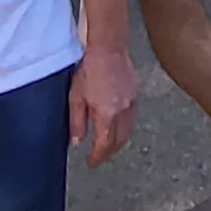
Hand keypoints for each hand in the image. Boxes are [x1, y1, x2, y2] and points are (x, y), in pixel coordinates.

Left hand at [71, 43, 136, 166]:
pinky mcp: (135, 95)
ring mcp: (132, 104)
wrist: (109, 48)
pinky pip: (131, 119)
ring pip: (127, 132)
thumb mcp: (75, 97)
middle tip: (99, 157)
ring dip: (117, 142)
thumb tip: (77, 142)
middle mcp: (123, 112)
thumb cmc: (90, 68)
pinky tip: (115, 125)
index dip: (97, 156)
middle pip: (119, 142)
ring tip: (107, 144)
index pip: (103, 144)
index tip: (91, 162)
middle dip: (108, 153)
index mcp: (107, 114)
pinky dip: (123, 128)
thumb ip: (77, 122)